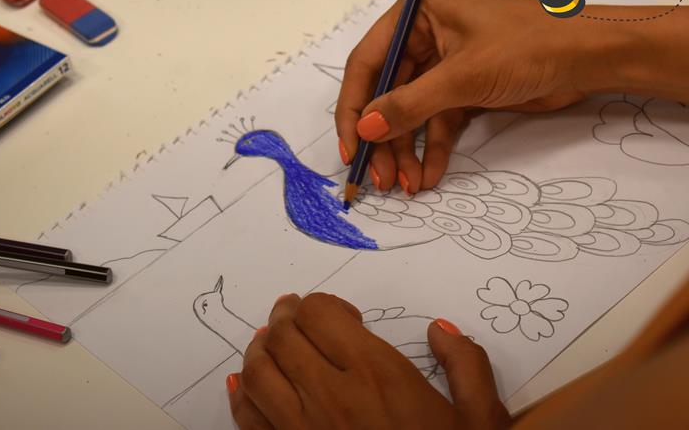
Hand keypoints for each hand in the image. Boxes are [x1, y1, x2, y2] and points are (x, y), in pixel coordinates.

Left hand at [227, 293, 509, 429]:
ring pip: (256, 371)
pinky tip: (245, 385)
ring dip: (259, 348)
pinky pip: (247, 419)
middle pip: (281, 336)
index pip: (318, 314)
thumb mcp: (480, 419)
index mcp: (377, 376)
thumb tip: (441, 330)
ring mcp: (301, 429)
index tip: (343, 317)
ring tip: (272, 342)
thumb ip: (466, 365)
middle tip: (294, 314)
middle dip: (284, 316)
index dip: (322, 305)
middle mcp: (331, 397)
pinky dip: (241, 395)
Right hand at [336, 0, 601, 192]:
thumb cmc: (528, 47)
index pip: (367, 63)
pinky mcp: (463, 88)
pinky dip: (431, 149)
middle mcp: (424, 36)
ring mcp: (444, 64)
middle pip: (387, 94)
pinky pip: (436, 122)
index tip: (350, 146)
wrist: (591, 57)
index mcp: (416, 13)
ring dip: (406, 151)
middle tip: (378, 178)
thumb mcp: (462, 77)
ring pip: (411, 113)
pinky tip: (428, 175)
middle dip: (384, 139)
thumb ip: (408, 105)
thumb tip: (364, 129)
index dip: (354, 107)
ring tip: (405, 185)